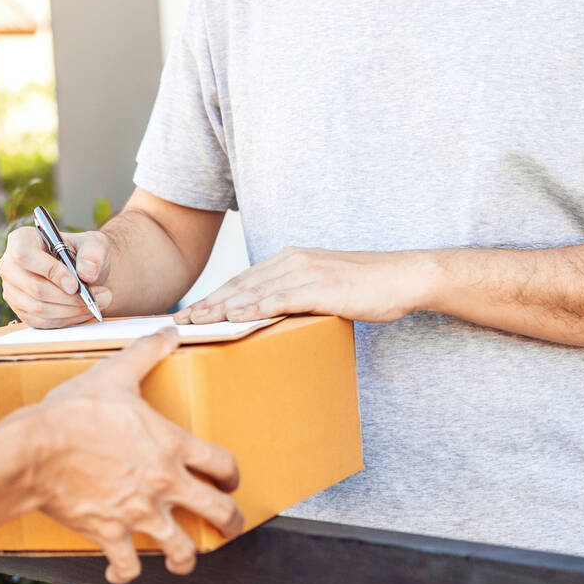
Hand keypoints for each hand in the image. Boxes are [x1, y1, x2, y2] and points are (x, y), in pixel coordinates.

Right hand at [0, 226, 113, 328]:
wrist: (80, 271)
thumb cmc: (82, 253)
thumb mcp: (94, 243)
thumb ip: (93, 253)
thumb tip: (87, 273)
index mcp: (21, 240)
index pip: (25, 255)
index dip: (50, 271)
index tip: (75, 284)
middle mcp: (10, 266)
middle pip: (34, 288)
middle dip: (69, 298)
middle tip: (95, 297)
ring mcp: (12, 290)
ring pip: (38, 308)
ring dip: (70, 311)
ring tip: (93, 304)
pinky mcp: (20, 310)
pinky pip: (41, 322)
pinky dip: (65, 320)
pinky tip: (81, 312)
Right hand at [1, 329, 243, 583]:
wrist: (34, 450)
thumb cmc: (72, 412)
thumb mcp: (113, 375)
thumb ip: (145, 353)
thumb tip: (168, 331)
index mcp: (171, 445)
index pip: (222, 464)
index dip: (232, 475)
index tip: (230, 482)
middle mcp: (164, 483)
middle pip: (217, 511)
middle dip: (230, 523)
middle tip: (229, 527)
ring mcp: (139, 512)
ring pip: (182, 549)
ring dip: (186, 558)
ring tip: (183, 559)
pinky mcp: (110, 532)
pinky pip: (128, 565)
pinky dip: (126, 572)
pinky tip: (123, 570)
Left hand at [175, 247, 433, 324]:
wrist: (404, 277)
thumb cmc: (366, 288)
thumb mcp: (322, 289)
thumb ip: (296, 298)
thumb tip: (273, 317)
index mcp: (289, 260)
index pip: (242, 281)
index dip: (213, 297)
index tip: (190, 312)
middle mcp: (291, 261)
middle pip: (239, 285)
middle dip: (207, 304)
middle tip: (179, 321)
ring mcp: (304, 272)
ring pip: (252, 291)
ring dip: (220, 308)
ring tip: (196, 323)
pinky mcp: (320, 287)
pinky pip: (279, 299)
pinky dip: (253, 308)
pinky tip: (234, 319)